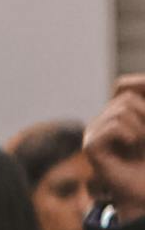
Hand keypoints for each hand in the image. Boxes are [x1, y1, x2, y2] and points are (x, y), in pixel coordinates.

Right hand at [89, 76, 144, 221]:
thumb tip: (133, 82)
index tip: (144, 127)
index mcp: (117, 113)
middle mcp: (102, 120)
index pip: (124, 86)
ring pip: (122, 110)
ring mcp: (94, 132)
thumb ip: (144, 100)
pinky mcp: (91, 146)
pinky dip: (130, 136)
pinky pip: (114, 126)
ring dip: (141, 129)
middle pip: (126, 97)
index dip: (142, 88)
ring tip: (140, 146)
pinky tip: (131, 148)